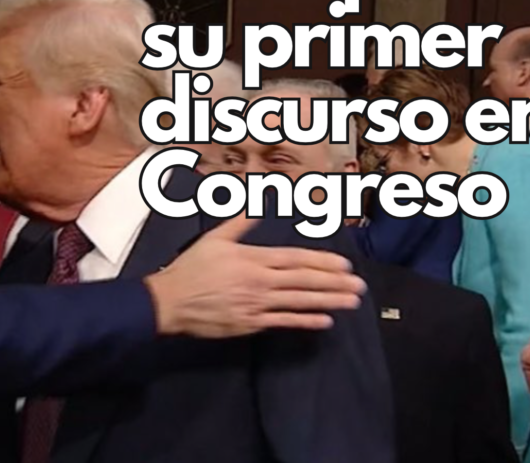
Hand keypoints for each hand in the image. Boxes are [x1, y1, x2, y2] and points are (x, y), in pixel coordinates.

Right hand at [144, 213, 364, 337]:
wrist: (170, 301)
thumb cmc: (191, 268)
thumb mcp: (214, 239)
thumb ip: (238, 223)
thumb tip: (255, 205)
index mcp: (253, 258)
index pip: (295, 259)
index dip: (322, 262)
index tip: (344, 265)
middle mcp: (260, 281)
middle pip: (304, 280)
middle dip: (334, 283)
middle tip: (359, 285)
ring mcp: (257, 304)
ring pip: (299, 301)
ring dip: (328, 301)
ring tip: (351, 302)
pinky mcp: (251, 323)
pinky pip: (283, 322)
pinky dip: (305, 321)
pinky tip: (325, 321)